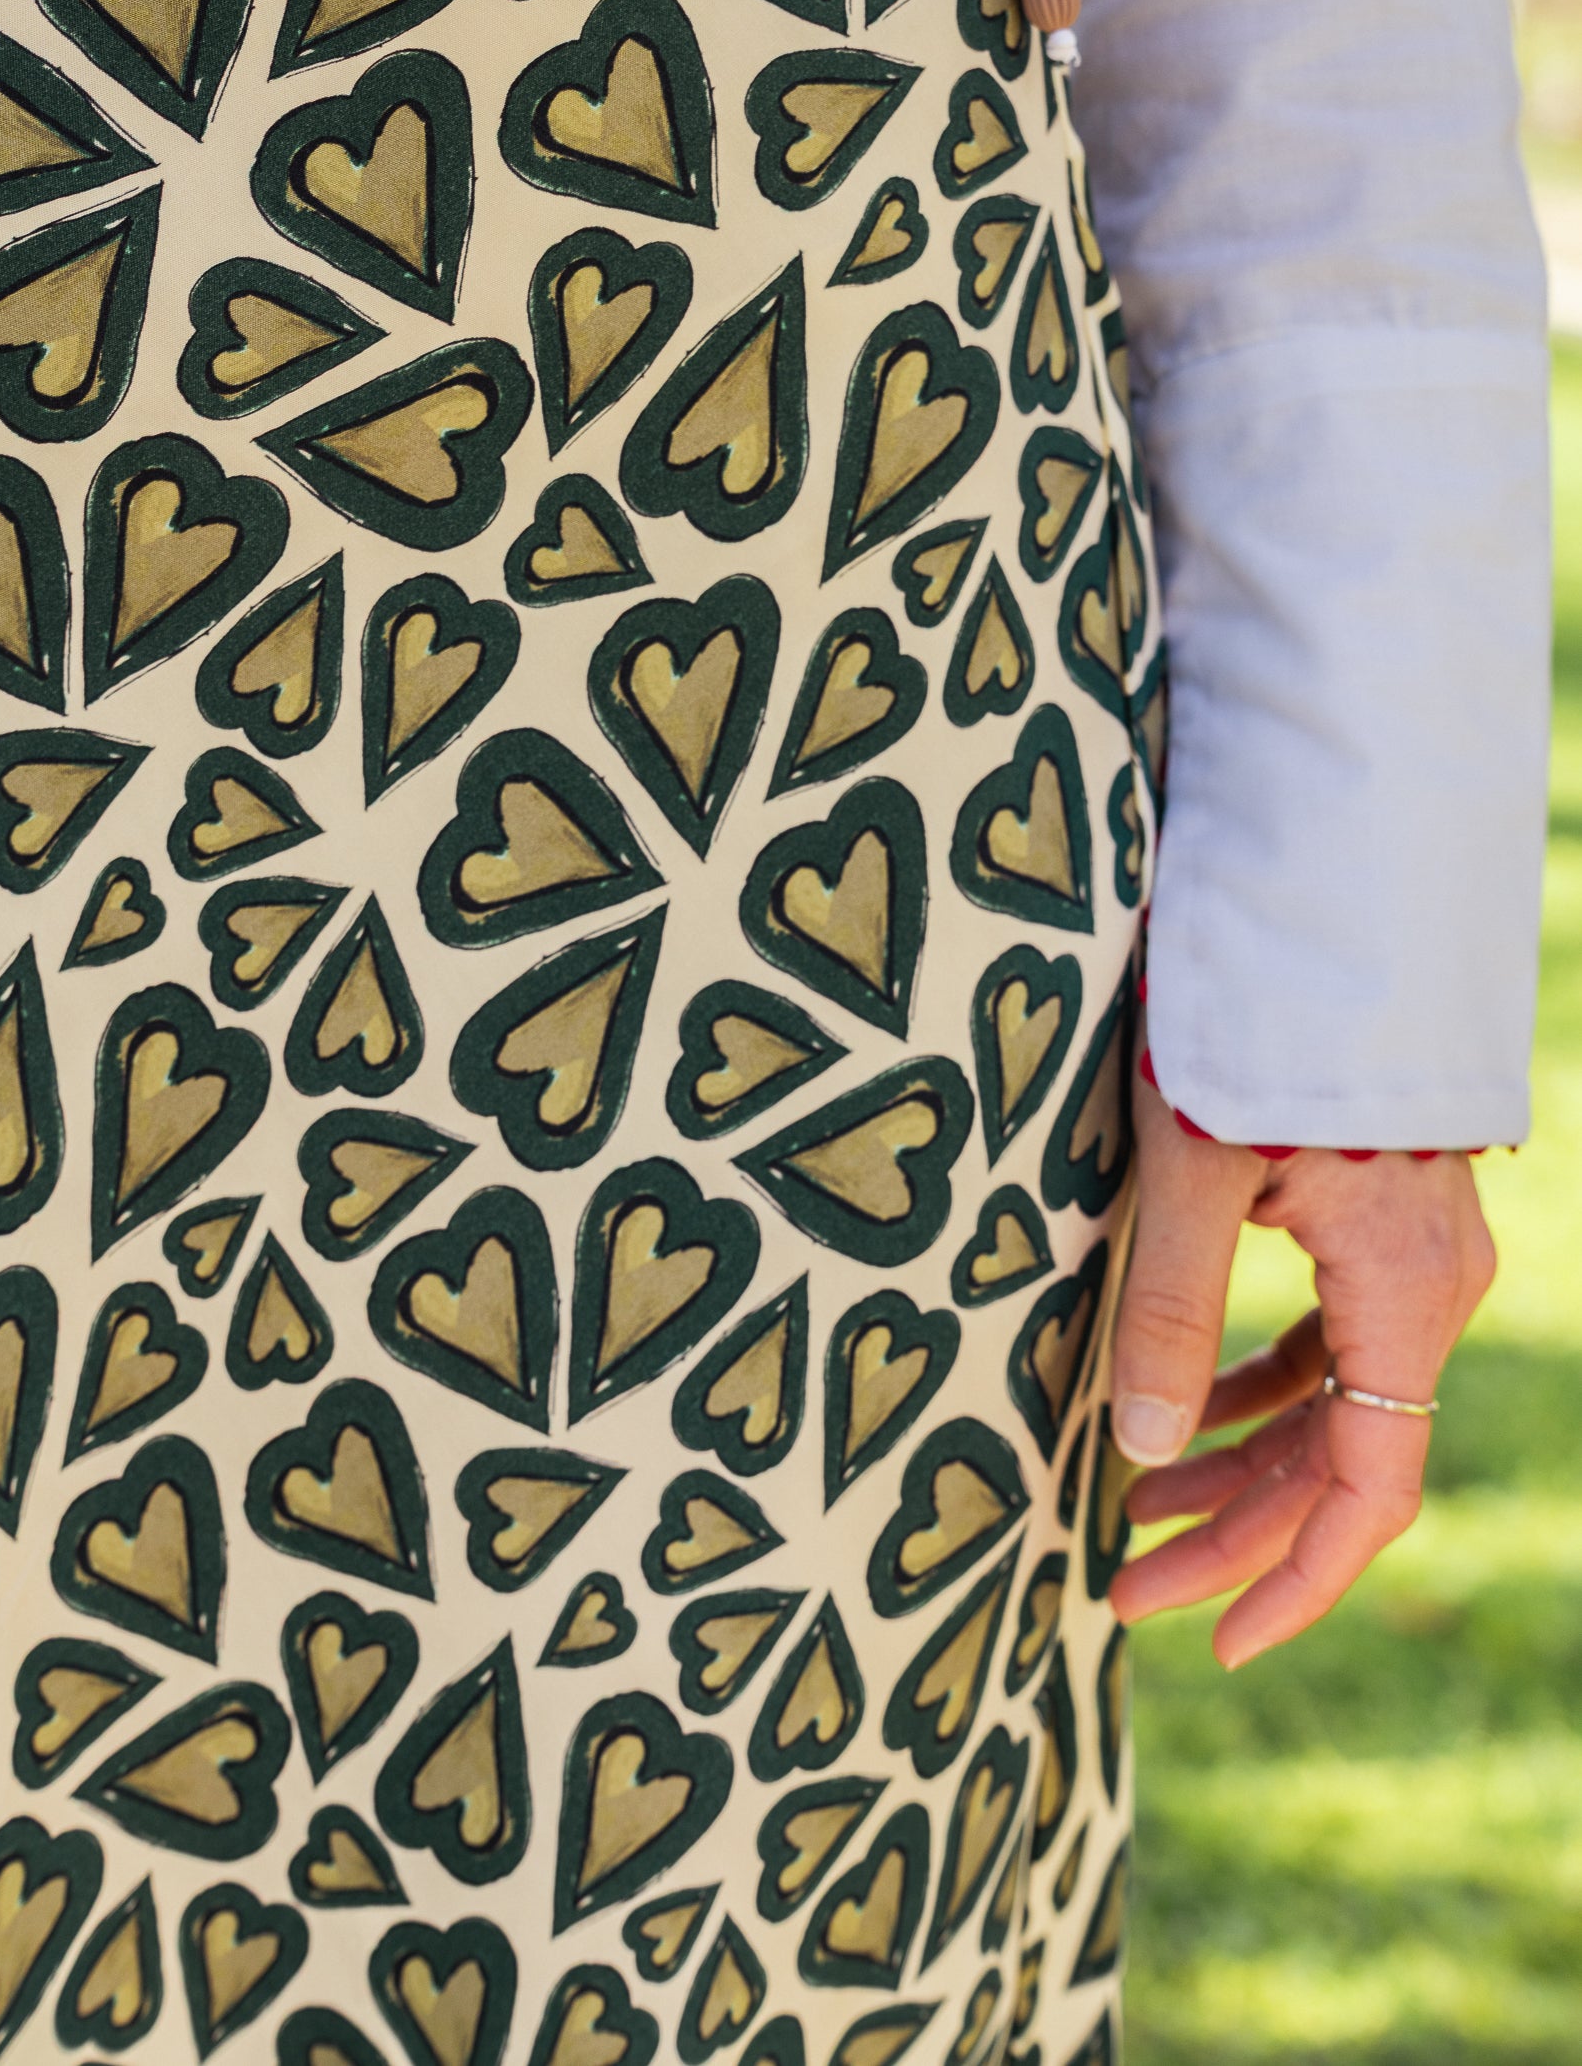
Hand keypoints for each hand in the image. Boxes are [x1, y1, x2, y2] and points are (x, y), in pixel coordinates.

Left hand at [1106, 1061, 1496, 1666]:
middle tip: (1121, 1580)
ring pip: (1337, 1401)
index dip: (1292, 1579)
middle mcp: (1427, 1285)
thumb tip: (1148, 1454)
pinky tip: (1194, 1408)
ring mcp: (1411, 1253)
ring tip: (1134, 1506)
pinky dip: (1265, 1386)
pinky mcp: (1379, 1218)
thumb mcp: (1191, 1169)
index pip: (1367, 1489)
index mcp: (1399, 1288)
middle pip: (1343, 1458)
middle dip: (1236, 1532)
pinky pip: (1334, 1339)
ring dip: (1243, 1461)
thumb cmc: (1250, 1026)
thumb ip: (1173, 1313)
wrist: (1318, 909)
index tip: (1210, 1639)